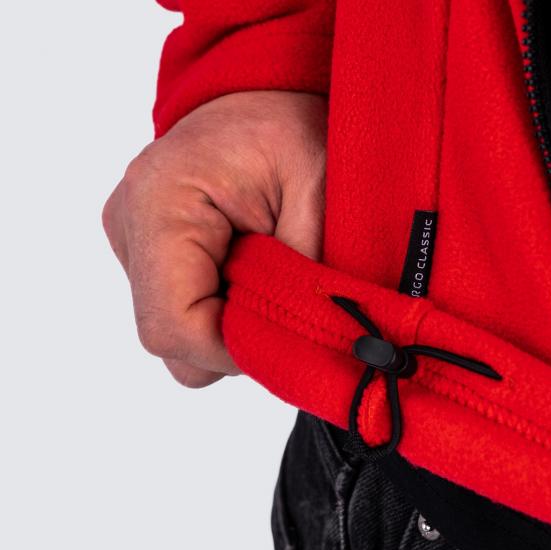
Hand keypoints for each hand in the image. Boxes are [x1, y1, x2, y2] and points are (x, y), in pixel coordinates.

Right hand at [103, 91, 326, 386]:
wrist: (262, 98)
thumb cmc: (292, 130)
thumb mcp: (319, 194)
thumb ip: (301, 277)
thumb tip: (291, 346)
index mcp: (161, 203)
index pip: (174, 326)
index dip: (232, 350)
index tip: (284, 333)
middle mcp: (130, 226)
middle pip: (171, 342)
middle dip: (234, 340)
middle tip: (282, 299)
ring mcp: (132, 241)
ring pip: (177, 336)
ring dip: (230, 326)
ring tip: (266, 275)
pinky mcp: (146, 252)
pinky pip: (182, 312)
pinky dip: (221, 310)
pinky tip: (248, 272)